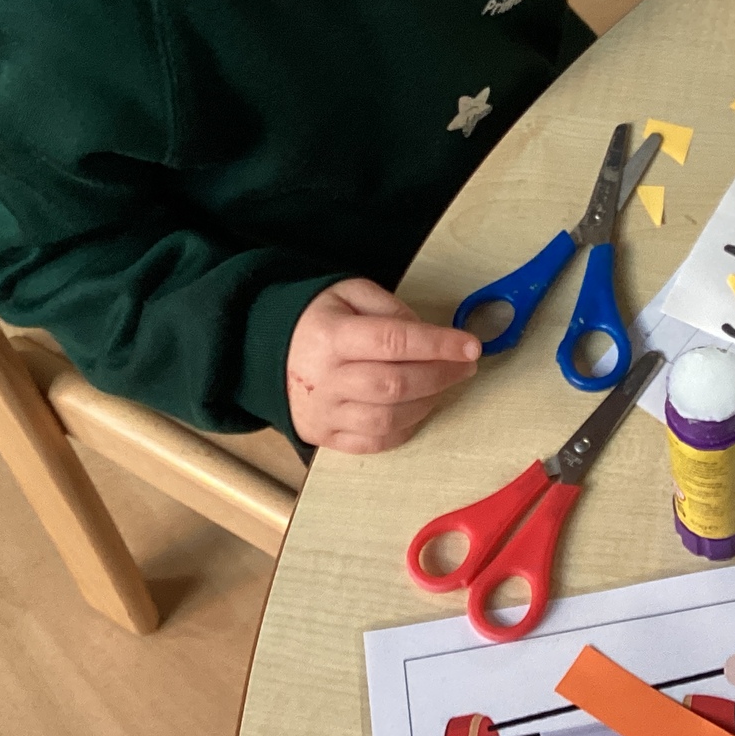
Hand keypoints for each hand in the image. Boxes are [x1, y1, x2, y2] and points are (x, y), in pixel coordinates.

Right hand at [287, 279, 481, 452]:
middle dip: (441, 375)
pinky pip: (375, 441)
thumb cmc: (316, 318)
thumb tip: (428, 336)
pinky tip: (418, 407)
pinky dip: (405, 428)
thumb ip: (390, 309)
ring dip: (428, 402)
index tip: (471, 345)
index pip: (393, 341)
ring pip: (389, 418)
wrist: (263, 350)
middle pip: (395, 384)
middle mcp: (325, 378)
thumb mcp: (349, 293)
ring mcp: (324, 412)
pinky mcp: (324, 436)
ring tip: (442, 384)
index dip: (437, 344)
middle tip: (466, 365)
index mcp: (331, 335)